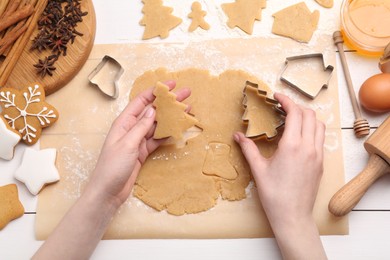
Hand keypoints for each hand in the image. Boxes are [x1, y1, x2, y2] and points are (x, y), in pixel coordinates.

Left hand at [85, 81, 190, 208]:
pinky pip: (157, 139)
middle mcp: (131, 128)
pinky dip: (167, 134)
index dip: (156, 91)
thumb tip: (153, 109)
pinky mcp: (142, 152)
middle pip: (152, 112)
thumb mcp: (127, 144)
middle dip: (168, 102)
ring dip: (171, 118)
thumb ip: (141, 127)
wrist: (108, 192)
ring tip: (187, 110)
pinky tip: (178, 129)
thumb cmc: (112, 167)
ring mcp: (137, 141)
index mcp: (124, 122)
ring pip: (157, 125)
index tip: (171, 84)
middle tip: (186, 94)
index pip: (141, 101)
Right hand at [234, 93, 325, 258]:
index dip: (286, 100)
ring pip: (319, 126)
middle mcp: (309, 147)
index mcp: (293, 146)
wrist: (293, 216)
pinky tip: (298, 136)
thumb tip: (237, 135)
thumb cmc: (274, 195)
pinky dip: (311, 129)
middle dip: (296, 106)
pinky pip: (320, 138)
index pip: (295, 113)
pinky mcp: (320, 163)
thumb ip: (248, 148)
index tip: (277, 96)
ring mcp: (317, 155)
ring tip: (291, 119)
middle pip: (309, 115)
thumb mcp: (258, 170)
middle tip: (282, 107)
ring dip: (307, 117)